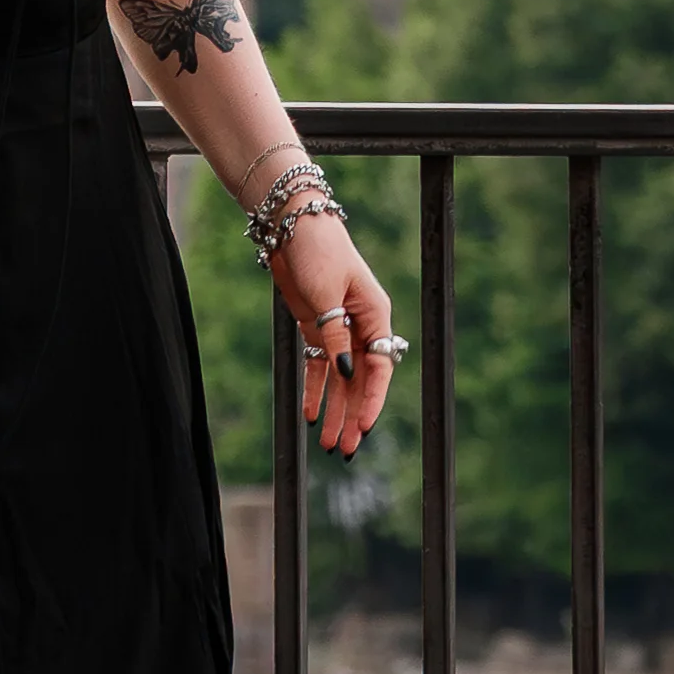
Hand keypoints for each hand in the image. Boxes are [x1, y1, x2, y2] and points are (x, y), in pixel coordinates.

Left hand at [272, 213, 398, 457]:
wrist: (294, 224)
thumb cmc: (319, 252)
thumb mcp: (327, 297)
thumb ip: (335, 336)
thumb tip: (345, 373)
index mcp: (375, 315)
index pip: (379, 367)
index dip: (373, 400)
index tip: (365, 428)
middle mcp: (361, 325)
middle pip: (360, 380)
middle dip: (353, 415)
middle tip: (345, 449)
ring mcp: (339, 327)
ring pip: (340, 379)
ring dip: (335, 410)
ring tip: (328, 443)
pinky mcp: (316, 325)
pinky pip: (318, 365)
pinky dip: (315, 389)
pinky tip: (311, 414)